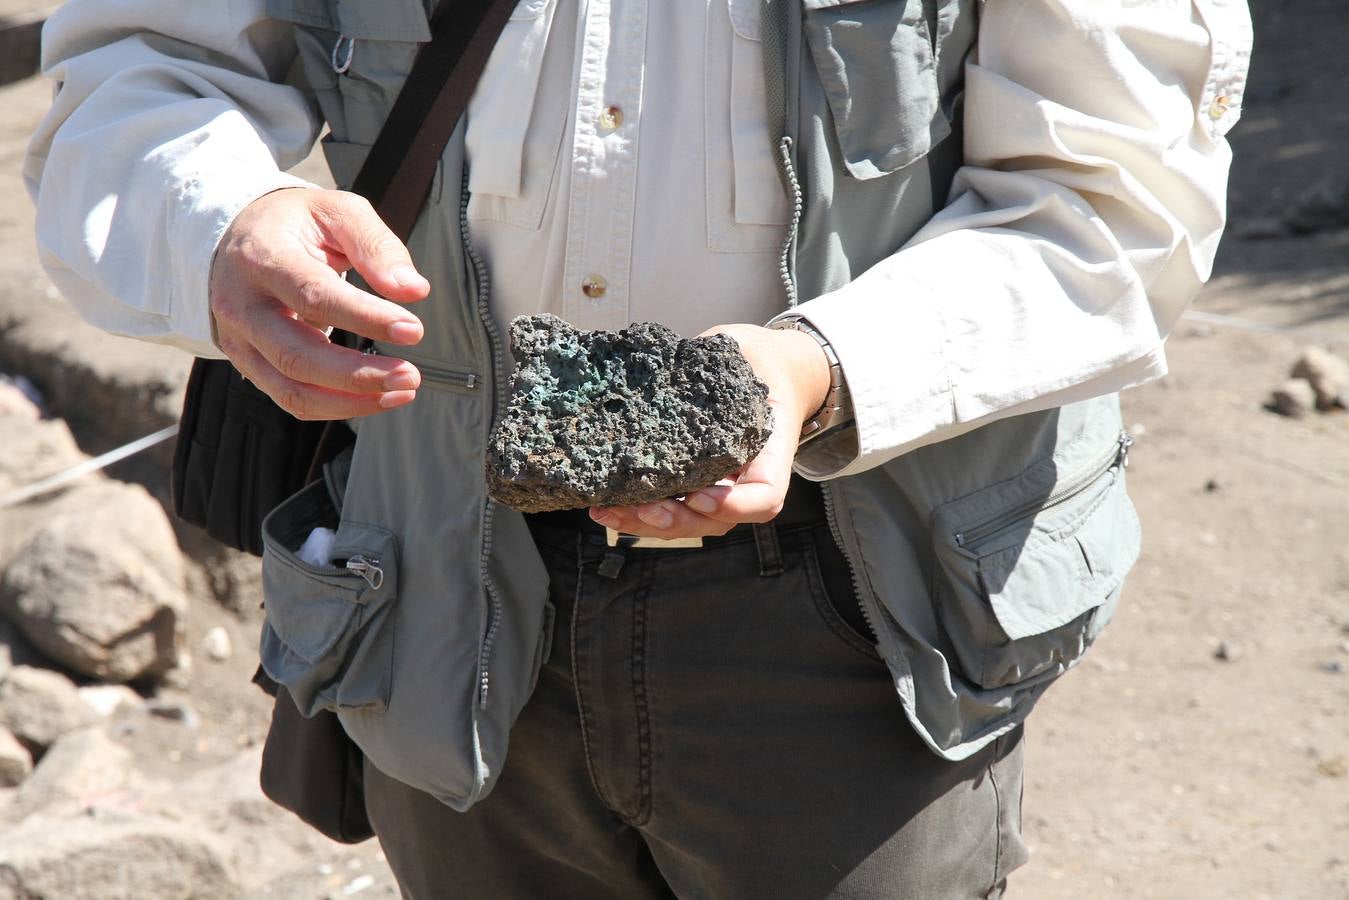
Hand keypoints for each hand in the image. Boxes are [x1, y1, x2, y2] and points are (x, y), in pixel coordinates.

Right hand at [208, 188, 430, 419]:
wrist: (237, 235)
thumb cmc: (295, 223)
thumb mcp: (337, 211)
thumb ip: (376, 247)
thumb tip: (414, 290)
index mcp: (263, 257)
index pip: (314, 296)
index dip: (366, 318)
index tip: (413, 330)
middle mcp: (242, 305)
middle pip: (297, 356)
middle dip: (358, 375)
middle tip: (411, 375)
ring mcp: (240, 340)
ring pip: (292, 389)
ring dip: (351, 401)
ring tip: (401, 392)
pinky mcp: (248, 363)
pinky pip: (291, 399)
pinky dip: (336, 406)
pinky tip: (376, 397)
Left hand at [589, 323, 830, 538]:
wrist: (758, 369)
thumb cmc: (750, 361)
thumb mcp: (743, 353)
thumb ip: (716, 364)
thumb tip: (667, 363)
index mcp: (771, 451)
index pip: (765, 496)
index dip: (733, 504)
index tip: (698, 495)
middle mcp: (746, 478)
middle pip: (718, 521)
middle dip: (676, 520)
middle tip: (641, 509)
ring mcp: (720, 486)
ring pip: (691, 522)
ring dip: (647, 523)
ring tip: (608, 513)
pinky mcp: (693, 483)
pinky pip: (673, 508)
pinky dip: (639, 513)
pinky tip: (607, 507)